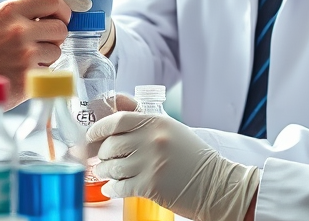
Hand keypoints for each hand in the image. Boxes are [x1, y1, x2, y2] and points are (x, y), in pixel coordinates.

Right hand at [0, 0, 69, 116]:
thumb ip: (17, 15)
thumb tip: (44, 15)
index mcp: (10, 11)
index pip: (54, 0)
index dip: (62, 10)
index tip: (59, 18)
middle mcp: (19, 31)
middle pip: (61, 28)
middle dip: (54, 37)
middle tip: (41, 44)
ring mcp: (24, 56)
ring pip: (56, 53)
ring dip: (46, 58)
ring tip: (24, 62)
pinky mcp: (25, 80)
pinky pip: (47, 74)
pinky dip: (38, 77)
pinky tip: (20, 76)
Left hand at [88, 112, 259, 220]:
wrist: (216, 185)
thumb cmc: (194, 158)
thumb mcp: (173, 130)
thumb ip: (147, 124)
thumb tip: (116, 120)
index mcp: (157, 122)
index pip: (118, 120)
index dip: (99, 128)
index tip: (91, 135)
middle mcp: (151, 140)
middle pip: (110, 145)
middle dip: (101, 155)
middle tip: (100, 160)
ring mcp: (150, 163)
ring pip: (112, 167)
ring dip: (104, 172)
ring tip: (105, 174)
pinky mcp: (149, 186)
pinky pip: (119, 187)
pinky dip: (112, 189)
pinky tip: (112, 188)